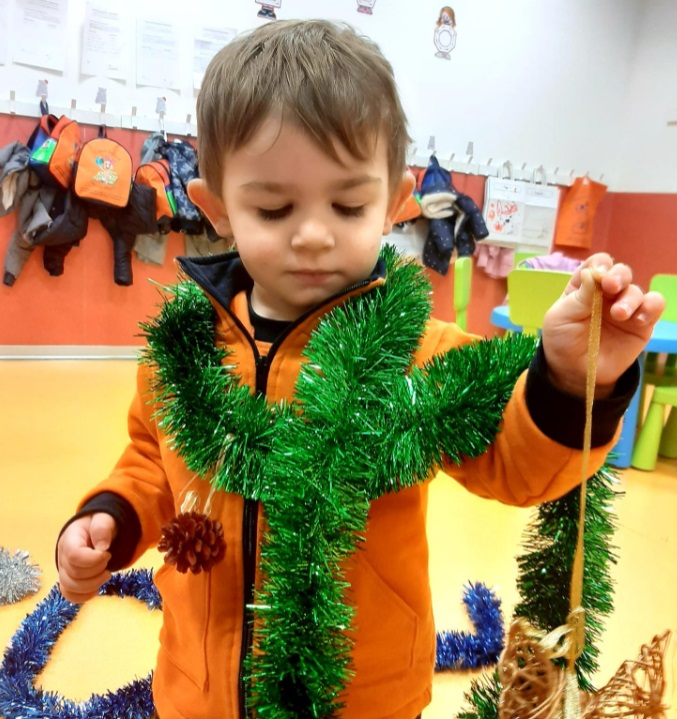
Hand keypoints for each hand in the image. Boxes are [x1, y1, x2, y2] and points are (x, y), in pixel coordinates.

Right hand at [57, 513, 116, 602]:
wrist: (94, 531)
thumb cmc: (98, 525)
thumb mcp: (103, 519)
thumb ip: (102, 528)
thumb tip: (102, 547)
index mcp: (69, 539)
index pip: (74, 556)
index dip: (93, 559)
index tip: (107, 553)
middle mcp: (62, 557)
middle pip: (74, 574)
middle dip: (97, 570)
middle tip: (108, 559)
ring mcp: (63, 571)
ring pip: (71, 588)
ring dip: (93, 584)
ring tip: (106, 573)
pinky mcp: (68, 582)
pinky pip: (70, 596)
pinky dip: (85, 596)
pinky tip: (97, 588)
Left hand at [541, 253, 664, 396]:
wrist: (574, 372)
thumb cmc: (562, 341)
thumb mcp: (561, 317)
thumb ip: (580, 296)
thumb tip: (596, 272)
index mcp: (585, 287)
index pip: (597, 265)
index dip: (600, 265)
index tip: (599, 273)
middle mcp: (607, 294)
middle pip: (620, 273)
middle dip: (619, 275)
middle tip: (612, 286)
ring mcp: (625, 307)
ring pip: (636, 291)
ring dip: (630, 298)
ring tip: (619, 314)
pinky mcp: (641, 324)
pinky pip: (654, 307)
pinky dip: (652, 307)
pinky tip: (640, 319)